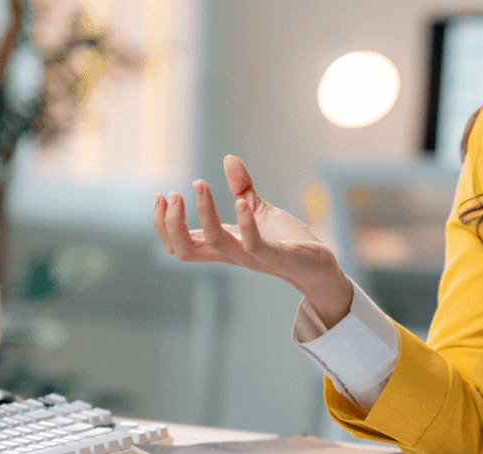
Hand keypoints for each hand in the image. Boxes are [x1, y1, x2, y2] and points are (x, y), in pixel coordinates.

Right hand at [152, 155, 353, 327]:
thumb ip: (242, 188)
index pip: (178, 245)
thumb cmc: (287, 241)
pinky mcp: (276, 256)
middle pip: (183, 251)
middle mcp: (232, 255)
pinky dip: (245, 222)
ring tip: (200, 184)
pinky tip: (241, 201)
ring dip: (204, 212)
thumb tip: (229, 158)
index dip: (162, 223)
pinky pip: (254, 244)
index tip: (162, 195)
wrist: (319, 266)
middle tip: (174, 194)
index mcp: (223, 246)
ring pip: (215, 242)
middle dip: (170, 223)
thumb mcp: (260, 211)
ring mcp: (253, 257)